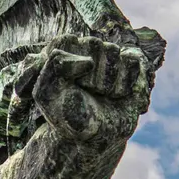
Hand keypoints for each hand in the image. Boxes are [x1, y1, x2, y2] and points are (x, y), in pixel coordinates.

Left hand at [28, 34, 150, 142]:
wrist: (94, 136)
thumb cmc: (67, 115)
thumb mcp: (46, 94)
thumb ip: (53, 68)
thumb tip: (88, 62)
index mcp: (62, 49)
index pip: (67, 41)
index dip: (68, 67)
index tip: (65, 85)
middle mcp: (85, 48)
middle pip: (95, 45)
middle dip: (89, 77)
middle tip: (85, 93)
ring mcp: (109, 55)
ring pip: (114, 52)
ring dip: (107, 83)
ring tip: (101, 95)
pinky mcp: (129, 64)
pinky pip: (132, 62)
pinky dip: (125, 84)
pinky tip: (117, 94)